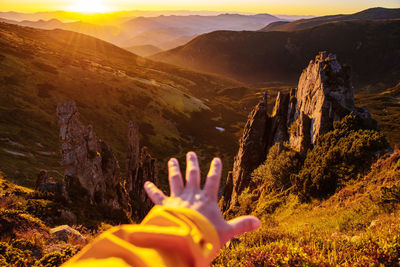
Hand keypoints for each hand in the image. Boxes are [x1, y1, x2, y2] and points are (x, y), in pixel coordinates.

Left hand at [144, 151, 260, 246]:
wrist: (186, 240)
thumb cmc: (207, 236)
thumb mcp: (227, 231)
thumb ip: (242, 225)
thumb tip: (260, 222)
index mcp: (207, 199)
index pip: (213, 180)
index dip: (215, 169)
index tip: (216, 159)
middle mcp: (192, 195)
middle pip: (192, 175)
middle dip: (192, 164)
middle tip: (190, 154)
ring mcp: (178, 199)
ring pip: (175, 180)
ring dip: (174, 170)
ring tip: (172, 160)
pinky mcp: (166, 206)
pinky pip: (157, 197)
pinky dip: (151, 190)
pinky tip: (146, 183)